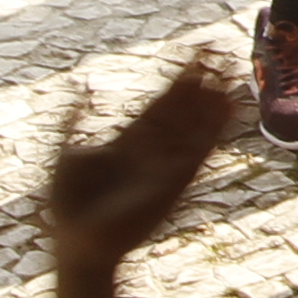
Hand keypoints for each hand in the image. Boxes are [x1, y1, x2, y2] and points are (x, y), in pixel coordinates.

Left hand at [46, 56, 244, 264]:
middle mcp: (151, 152)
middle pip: (181, 113)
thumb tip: (80, 91)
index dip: (176, 83)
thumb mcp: (66, 154)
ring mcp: (165, 165)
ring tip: (231, 79)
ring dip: (212, 105)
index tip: (193, 58)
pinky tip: (228, 109)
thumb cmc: (67, 204)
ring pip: (194, 128)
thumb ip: (73, 121)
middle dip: (199, 87)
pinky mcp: (175, 180)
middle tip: (219, 56)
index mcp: (127, 143)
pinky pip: (199, 151)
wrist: (78, 241)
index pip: (158, 106)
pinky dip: (213, 130)